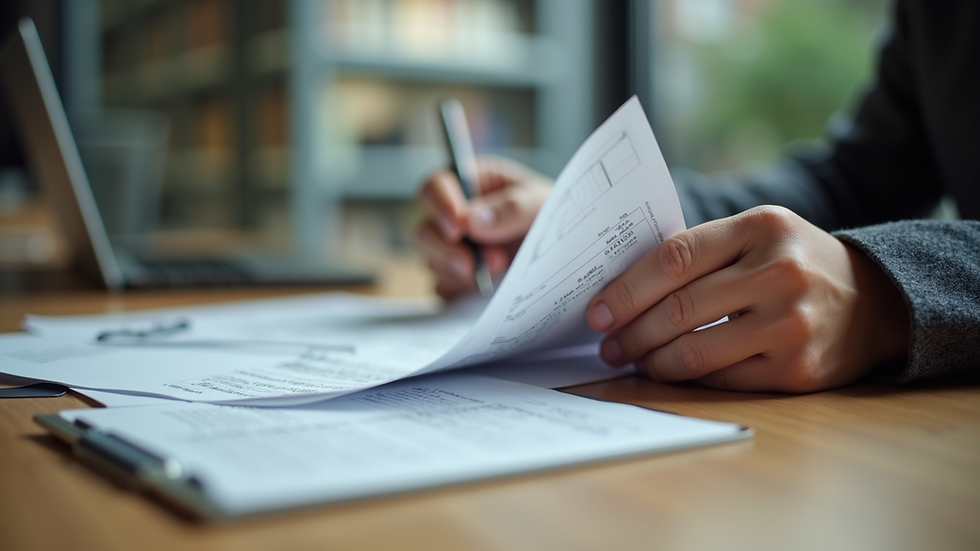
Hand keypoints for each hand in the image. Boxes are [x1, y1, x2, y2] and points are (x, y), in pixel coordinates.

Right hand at [415, 156, 551, 298]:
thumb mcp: (541, 203)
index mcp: (470, 184)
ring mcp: (452, 250)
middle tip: (472, 264)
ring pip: (431, 262)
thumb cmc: (553, 216)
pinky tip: (489, 286)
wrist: (567, 255)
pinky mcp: (456, 279)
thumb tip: (471, 220)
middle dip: (445, 250)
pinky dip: (463, 290)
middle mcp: (454, 216)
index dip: (439, 205)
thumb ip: (512, 207)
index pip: (434, 187)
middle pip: (423, 231)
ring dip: (460, 272)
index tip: (457, 227)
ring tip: (500, 269)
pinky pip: (445, 289)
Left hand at [586, 206, 909, 391]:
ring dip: (651, 360)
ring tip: (633, 359)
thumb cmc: (794, 264)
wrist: (873, 301)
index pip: (674, 258)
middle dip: (630, 332)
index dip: (626, 289)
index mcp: (761, 228)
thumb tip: (623, 287)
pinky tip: (671, 370)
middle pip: (678, 308)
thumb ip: (701, 250)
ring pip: (694, 351)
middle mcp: (780, 273)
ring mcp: (791, 324)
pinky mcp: (796, 370)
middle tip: (607, 343)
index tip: (597, 311)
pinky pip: (720, 378)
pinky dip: (686, 377)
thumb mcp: (757, 235)